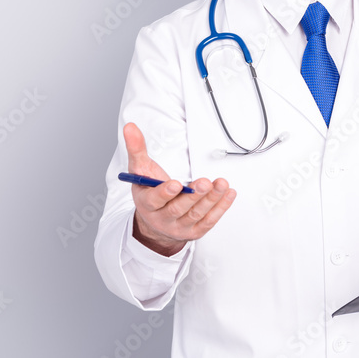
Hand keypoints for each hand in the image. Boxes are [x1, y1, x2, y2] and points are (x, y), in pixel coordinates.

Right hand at [123, 122, 235, 256]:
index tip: (176, 184)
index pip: (155, 200)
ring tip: (221, 184)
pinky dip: (221, 207)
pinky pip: (209, 221)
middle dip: (193, 196)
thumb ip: (136, 149)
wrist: (157, 220)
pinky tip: (229, 193)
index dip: (165, 193)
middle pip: (178, 209)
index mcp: (147, 204)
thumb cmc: (149, 191)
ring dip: (211, 199)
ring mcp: (179, 227)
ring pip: (196, 215)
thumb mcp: (141, 170)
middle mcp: (162, 218)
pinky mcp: (195, 231)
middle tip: (205, 182)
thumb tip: (130, 127)